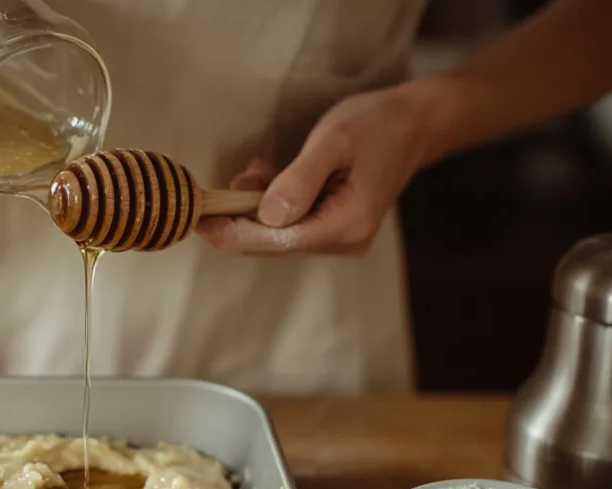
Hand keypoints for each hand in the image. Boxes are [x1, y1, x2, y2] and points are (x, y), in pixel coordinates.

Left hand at [197, 86, 429, 256]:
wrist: (413, 123)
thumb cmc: (376, 125)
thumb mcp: (334, 141)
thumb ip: (300, 179)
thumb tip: (266, 215)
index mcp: (346, 225)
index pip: (276, 241)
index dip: (233, 232)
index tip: (198, 220)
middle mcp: (343, 241)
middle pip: (273, 243)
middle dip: (239, 219)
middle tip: (212, 193)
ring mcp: (339, 239)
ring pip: (278, 234)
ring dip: (254, 207)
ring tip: (253, 172)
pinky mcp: (332, 229)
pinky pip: (290, 224)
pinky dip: (270, 204)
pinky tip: (267, 175)